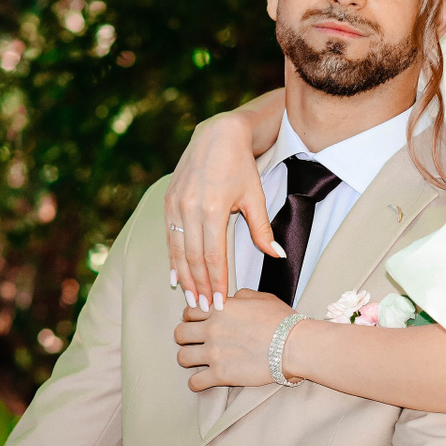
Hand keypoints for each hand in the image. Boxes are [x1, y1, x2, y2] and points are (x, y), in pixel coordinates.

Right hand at [165, 107, 281, 304]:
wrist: (216, 136)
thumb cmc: (240, 166)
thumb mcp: (255, 197)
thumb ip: (263, 230)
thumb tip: (278, 256)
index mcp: (213, 209)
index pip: (214, 256)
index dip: (216, 282)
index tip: (219, 303)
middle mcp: (190, 208)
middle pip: (194, 258)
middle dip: (199, 286)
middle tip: (203, 308)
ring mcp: (175, 205)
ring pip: (178, 250)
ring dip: (184, 277)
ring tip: (190, 298)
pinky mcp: (168, 201)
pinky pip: (170, 237)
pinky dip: (172, 258)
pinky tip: (176, 275)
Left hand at [175, 290, 294, 390]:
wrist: (294, 345)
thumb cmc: (283, 322)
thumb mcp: (262, 298)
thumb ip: (242, 295)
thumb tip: (233, 297)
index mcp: (221, 309)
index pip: (189, 312)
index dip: (191, 318)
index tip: (197, 325)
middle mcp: (212, 329)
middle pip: (179, 333)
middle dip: (185, 338)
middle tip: (194, 343)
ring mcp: (214, 353)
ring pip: (182, 357)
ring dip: (188, 359)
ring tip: (198, 362)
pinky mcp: (220, 375)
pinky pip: (195, 382)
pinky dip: (196, 383)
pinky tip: (203, 381)